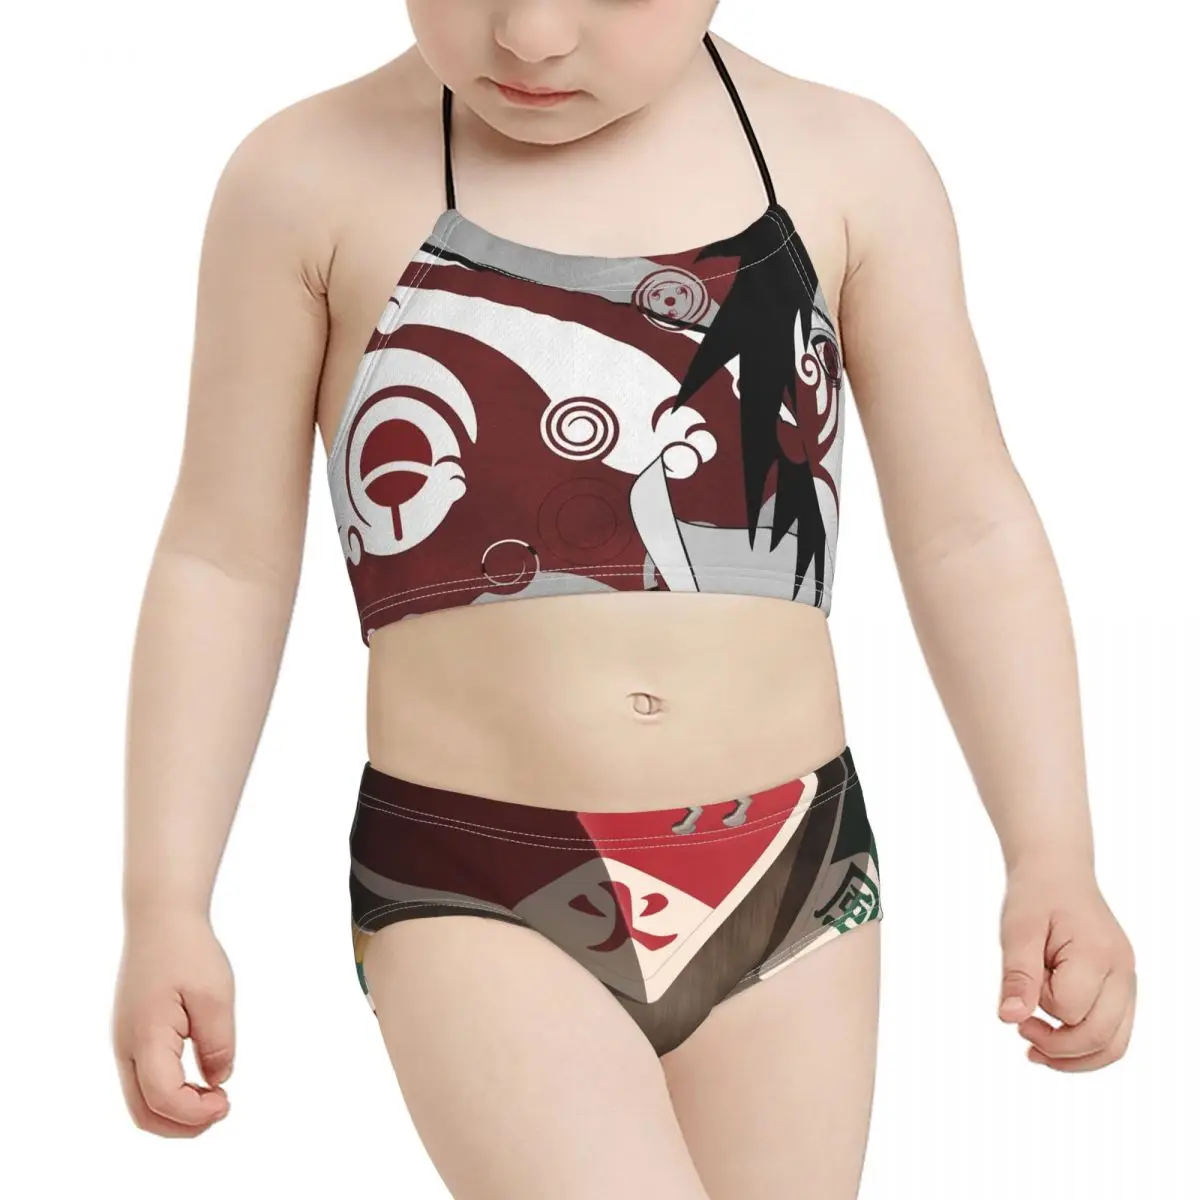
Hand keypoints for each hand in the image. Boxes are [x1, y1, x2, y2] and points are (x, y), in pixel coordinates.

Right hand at [112, 909, 235, 1134]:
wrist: (160, 919)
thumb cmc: (188, 951)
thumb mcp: (215, 994)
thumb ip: (218, 1042)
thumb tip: (218, 1080)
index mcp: (145, 1037)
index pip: (163, 1098)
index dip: (196, 1113)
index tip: (227, 1100)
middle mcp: (126, 1047)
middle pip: (144, 1113)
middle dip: (183, 1125)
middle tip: (222, 1109)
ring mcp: (124, 1043)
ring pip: (140, 1101)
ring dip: (175, 1112)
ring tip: (214, 1099)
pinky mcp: (130, 1037)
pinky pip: (142, 1082)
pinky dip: (168, 1096)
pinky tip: (199, 1081)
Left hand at [996, 858, 1135, 1071]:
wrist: (1058, 872)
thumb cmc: (1036, 895)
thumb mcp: (1017, 929)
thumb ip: (1017, 975)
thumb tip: (1009, 1019)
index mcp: (1098, 954)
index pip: (1070, 1009)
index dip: (1040, 1005)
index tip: (1022, 982)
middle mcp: (1123, 972)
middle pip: (1101, 1038)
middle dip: (1057, 1047)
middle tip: (1021, 1032)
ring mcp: (1128, 981)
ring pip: (1115, 1046)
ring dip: (1075, 1058)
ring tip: (1035, 1052)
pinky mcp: (1123, 987)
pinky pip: (1114, 1032)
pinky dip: (1086, 1045)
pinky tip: (1054, 1040)